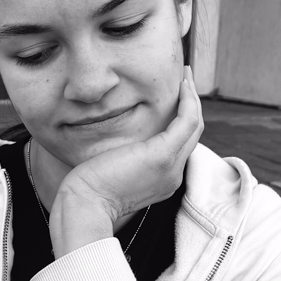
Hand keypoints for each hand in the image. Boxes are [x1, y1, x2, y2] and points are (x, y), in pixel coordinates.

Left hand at [51, 67, 203, 256]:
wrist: (86, 206)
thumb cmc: (88, 190)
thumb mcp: (113, 171)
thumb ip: (125, 157)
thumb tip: (121, 140)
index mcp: (162, 180)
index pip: (180, 145)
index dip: (181, 119)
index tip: (176, 97)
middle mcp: (173, 176)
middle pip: (193, 134)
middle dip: (192, 103)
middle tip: (186, 79)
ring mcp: (171, 167)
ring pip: (195, 125)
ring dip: (193, 97)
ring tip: (186, 74)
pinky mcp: (163, 156)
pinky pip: (187, 121)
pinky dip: (188, 100)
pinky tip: (182, 83)